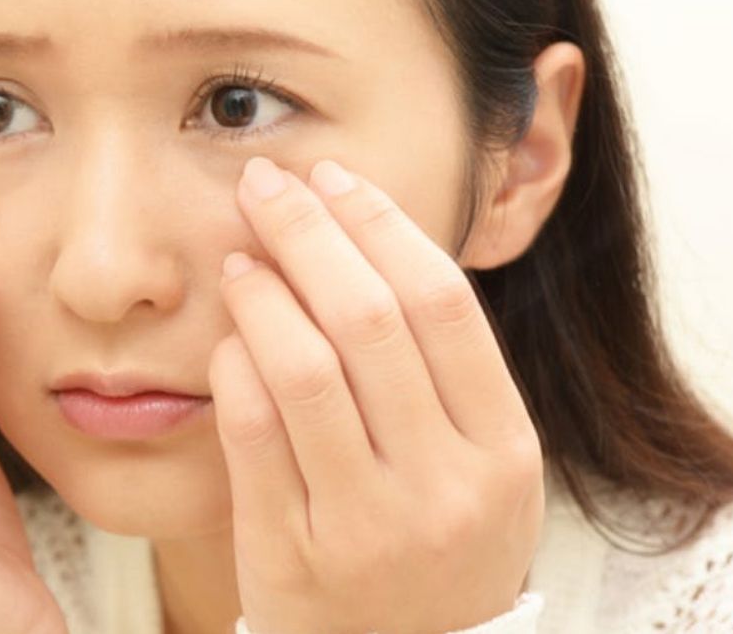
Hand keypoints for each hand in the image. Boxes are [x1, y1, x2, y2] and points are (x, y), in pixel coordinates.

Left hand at [209, 157, 543, 633]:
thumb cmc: (440, 549)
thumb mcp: (485, 471)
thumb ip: (446, 372)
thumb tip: (365, 230)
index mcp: (505, 452)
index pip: (442, 304)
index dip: (380, 223)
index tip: (335, 176)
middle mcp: (444, 488)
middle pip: (370, 320)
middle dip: (310, 233)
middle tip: (267, 185)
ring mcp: (366, 527)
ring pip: (303, 371)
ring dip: (263, 295)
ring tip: (240, 257)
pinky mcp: (292, 557)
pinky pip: (251, 436)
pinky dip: (233, 370)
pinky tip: (228, 338)